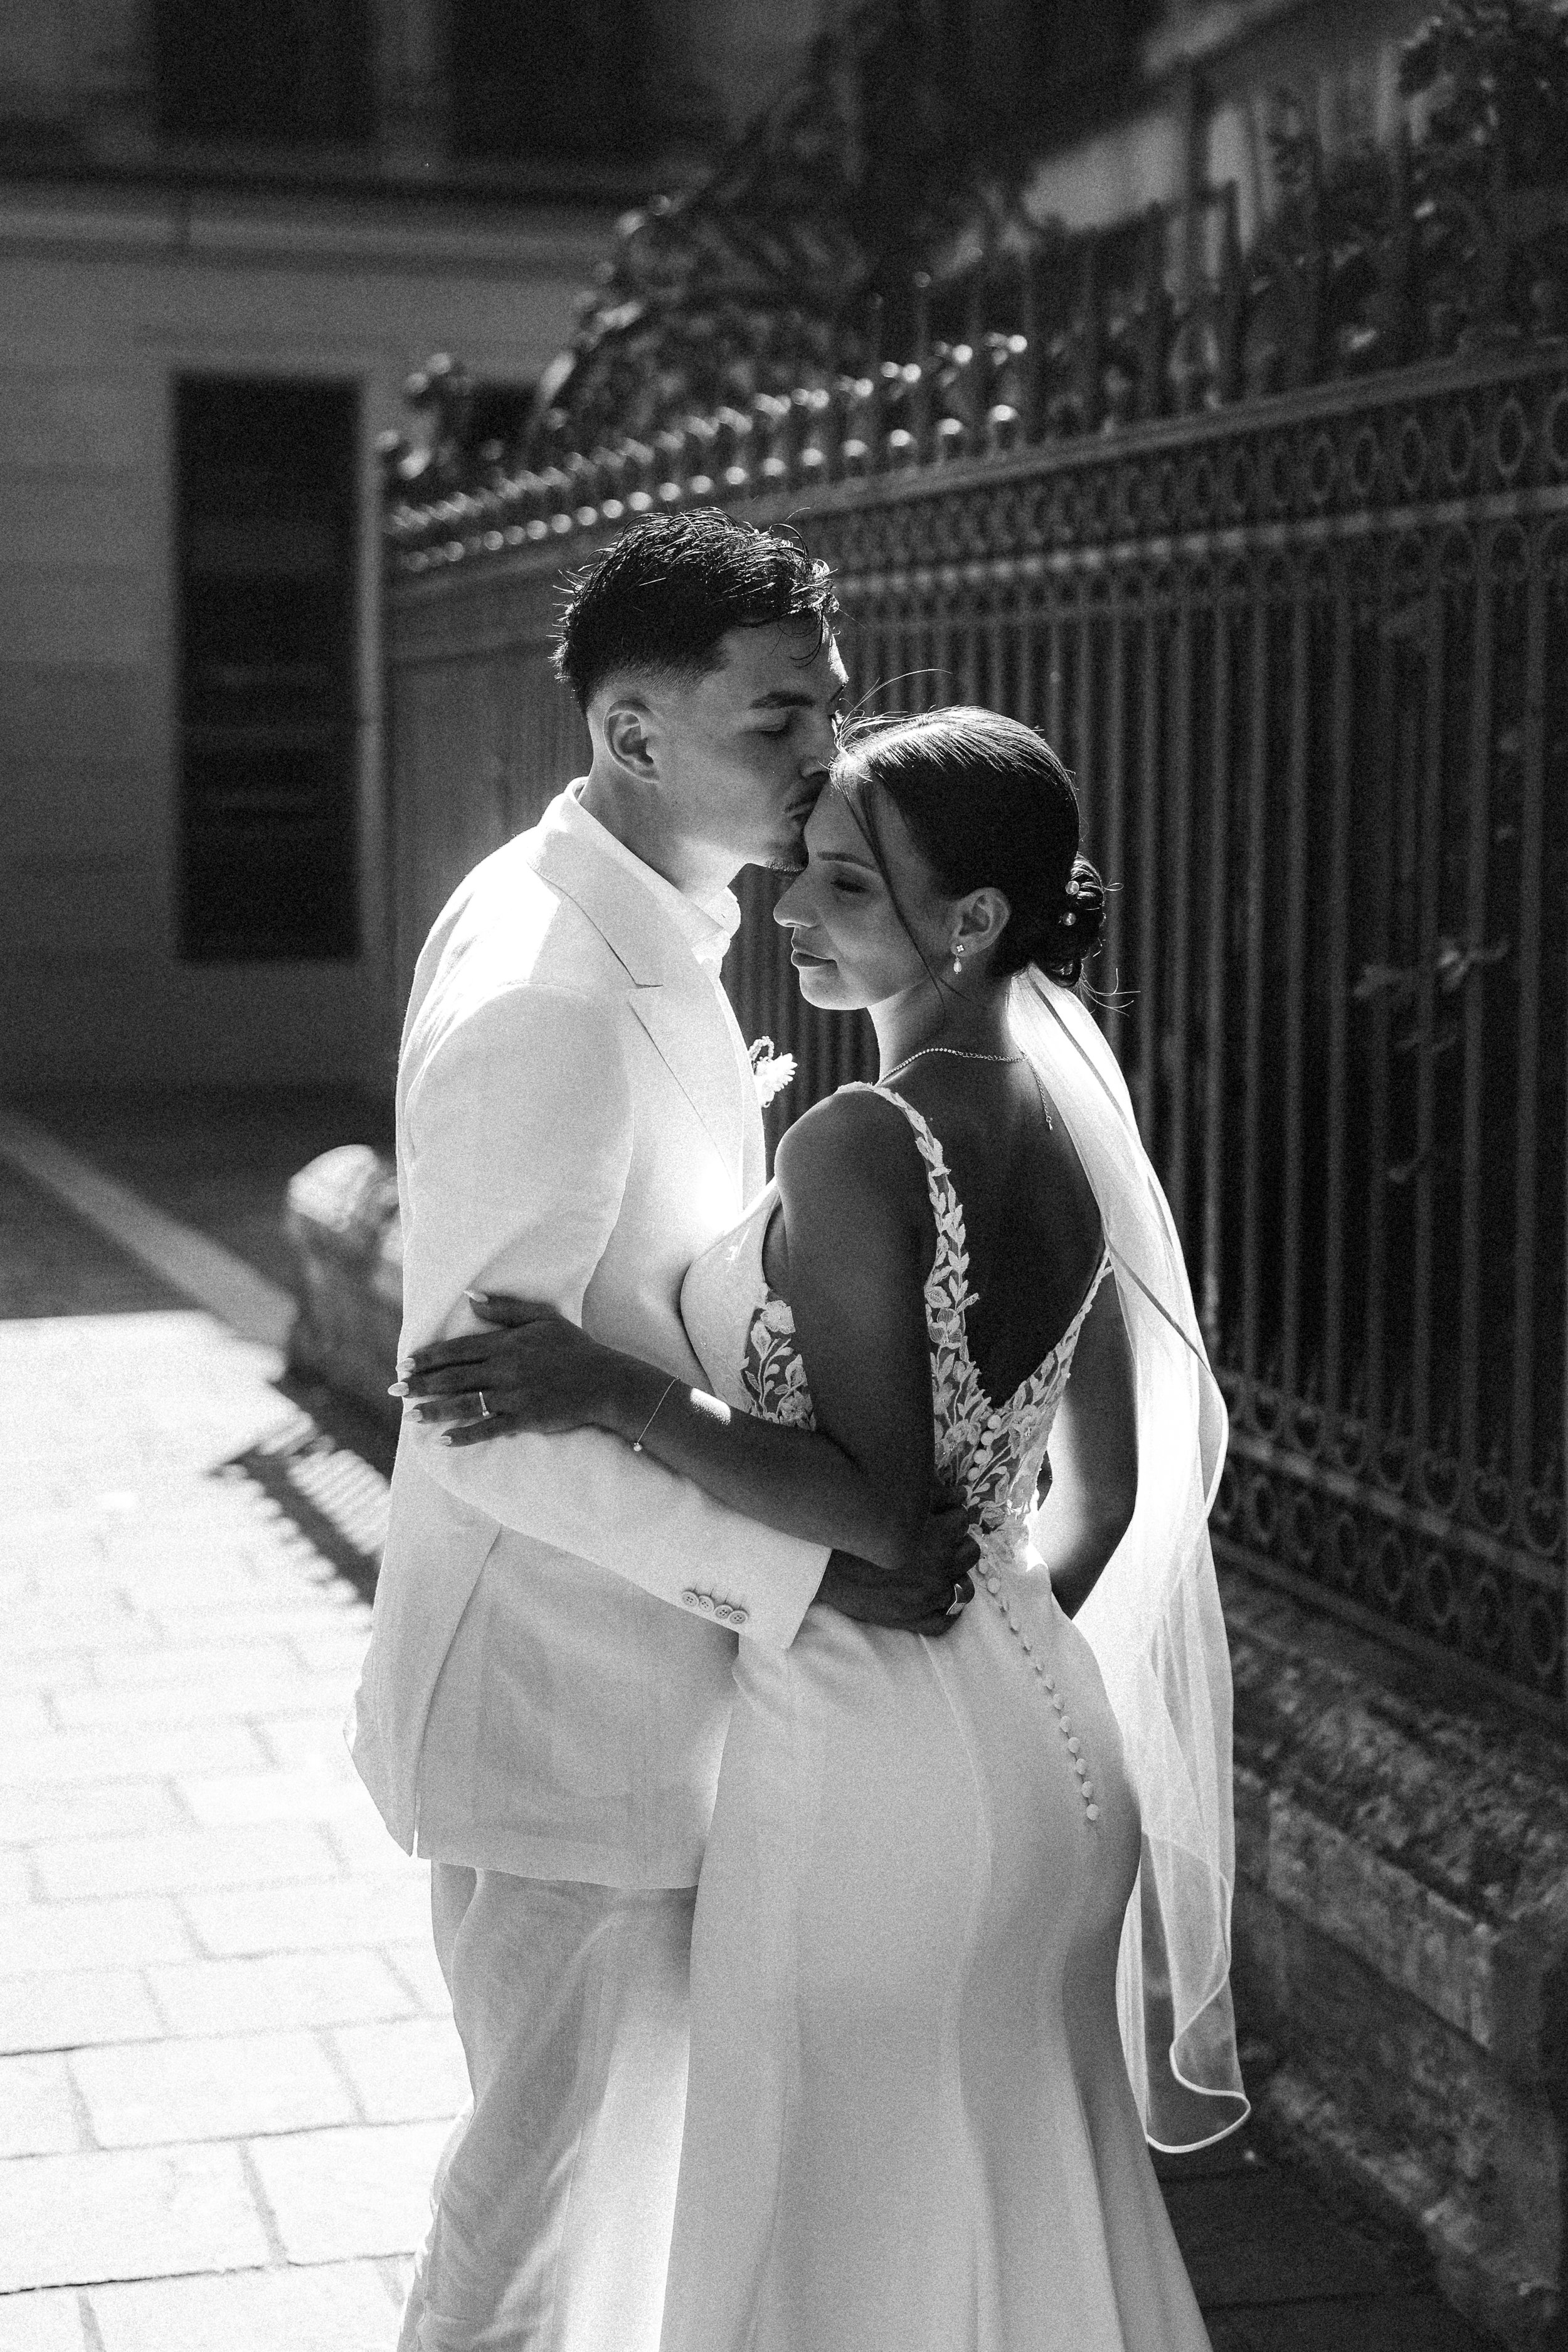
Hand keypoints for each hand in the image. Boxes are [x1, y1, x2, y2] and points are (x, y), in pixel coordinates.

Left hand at [396, 1294, 623, 1446]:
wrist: (605, 1381)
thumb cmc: (574, 1347)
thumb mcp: (542, 1317)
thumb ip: (505, 1309)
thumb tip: (471, 1297)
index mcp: (506, 1344)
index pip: (458, 1350)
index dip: (429, 1358)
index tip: (405, 1364)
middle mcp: (505, 1369)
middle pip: (454, 1377)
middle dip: (421, 1384)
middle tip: (395, 1391)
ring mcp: (514, 1396)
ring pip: (465, 1403)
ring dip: (435, 1410)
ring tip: (411, 1416)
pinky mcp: (525, 1418)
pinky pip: (489, 1428)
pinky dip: (466, 1434)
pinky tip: (444, 1440)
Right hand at [815, 1493, 979, 1637]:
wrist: (824, 1564)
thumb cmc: (857, 1529)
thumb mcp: (897, 1503)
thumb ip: (934, 1494)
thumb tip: (960, 1494)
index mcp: (938, 1537)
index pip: (963, 1520)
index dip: (950, 1515)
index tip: (939, 1517)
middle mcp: (939, 1569)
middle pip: (971, 1552)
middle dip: (957, 1543)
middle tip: (939, 1541)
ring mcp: (928, 1598)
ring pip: (965, 1588)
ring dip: (956, 1576)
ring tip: (939, 1569)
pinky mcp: (914, 1619)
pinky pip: (946, 1621)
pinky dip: (947, 1610)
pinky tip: (937, 1598)